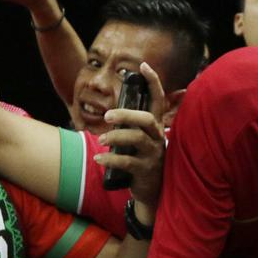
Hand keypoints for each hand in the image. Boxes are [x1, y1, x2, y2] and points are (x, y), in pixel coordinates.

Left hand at [93, 63, 168, 210]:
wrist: (151, 191)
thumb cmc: (141, 160)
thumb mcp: (139, 141)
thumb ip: (130, 127)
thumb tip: (111, 112)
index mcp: (156, 127)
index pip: (158, 100)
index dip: (153, 82)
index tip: (144, 66)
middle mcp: (158, 138)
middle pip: (146, 119)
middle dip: (126, 114)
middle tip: (107, 115)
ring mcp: (153, 154)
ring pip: (136, 139)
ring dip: (115, 137)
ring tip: (100, 140)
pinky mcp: (146, 170)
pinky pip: (128, 162)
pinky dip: (110, 159)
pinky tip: (99, 158)